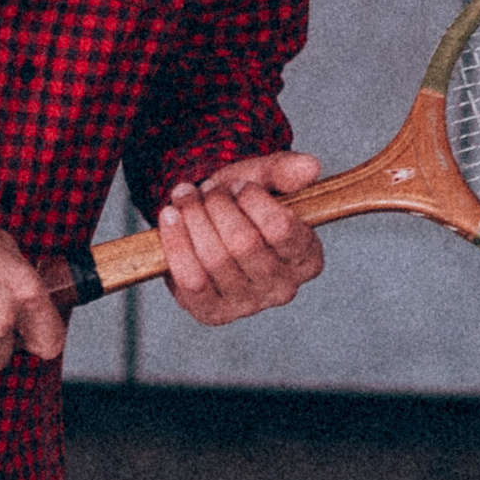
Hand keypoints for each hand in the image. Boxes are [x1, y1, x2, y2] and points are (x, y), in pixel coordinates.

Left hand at [156, 151, 323, 325]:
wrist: (207, 225)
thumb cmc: (241, 205)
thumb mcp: (263, 179)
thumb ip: (285, 171)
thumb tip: (310, 166)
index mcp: (307, 258)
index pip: (281, 228)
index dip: (252, 200)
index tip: (239, 185)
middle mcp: (283, 289)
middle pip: (243, 243)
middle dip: (217, 206)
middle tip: (207, 190)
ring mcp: (247, 306)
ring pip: (214, 259)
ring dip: (193, 218)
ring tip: (186, 198)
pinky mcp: (213, 313)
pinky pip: (191, 279)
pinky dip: (176, 242)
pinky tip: (170, 217)